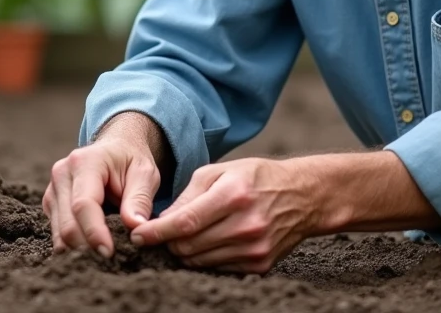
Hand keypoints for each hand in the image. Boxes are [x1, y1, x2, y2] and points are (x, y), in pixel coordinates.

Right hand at [42, 121, 162, 257]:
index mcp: (84, 162)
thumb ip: (140, 200)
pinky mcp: (51, 203)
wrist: (115, 148)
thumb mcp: (145, 174)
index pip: (83, 204)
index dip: (95, 232)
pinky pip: (58, 233)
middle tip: (111, 259)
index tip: (109, 252)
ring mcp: (52, 189)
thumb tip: (135, 228)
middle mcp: (62, 173)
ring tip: (104, 253)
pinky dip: (74, 245)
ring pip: (59, 232)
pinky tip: (92, 246)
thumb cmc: (131, 161)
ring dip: (81, 248)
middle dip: (88, 246)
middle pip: (67, 223)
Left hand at [129, 157, 316, 273]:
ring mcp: (255, 248)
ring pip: (200, 262)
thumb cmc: (255, 178)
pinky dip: (206, 259)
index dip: (156, 232)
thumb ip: (188, 196)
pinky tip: (211, 242)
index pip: (184, 222)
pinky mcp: (260, 265)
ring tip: (188, 235)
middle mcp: (246, 225)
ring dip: (186, 252)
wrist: (303, 196)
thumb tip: (159, 221)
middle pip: (188, 246)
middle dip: (168, 242)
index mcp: (233, 195)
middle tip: (162, 233)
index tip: (137, 236)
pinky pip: (218, 269)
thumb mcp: (220, 171)